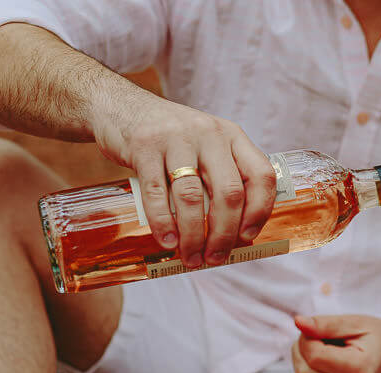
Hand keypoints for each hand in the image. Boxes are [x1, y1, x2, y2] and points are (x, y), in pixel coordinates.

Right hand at [90, 91, 275, 267]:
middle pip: (229, 193)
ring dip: (193, 235)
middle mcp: (209, 134)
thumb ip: (221, 178)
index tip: (248, 237)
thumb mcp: (206, 146)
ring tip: (191, 257)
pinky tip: (167, 241)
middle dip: (224, 234)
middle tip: (214, 258)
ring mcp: (176, 138)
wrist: (119, 106)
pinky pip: (156, 192)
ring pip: (193, 197)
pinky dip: (163, 222)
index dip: (260, 211)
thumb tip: (234, 234)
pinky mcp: (144, 146)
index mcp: (232, 136)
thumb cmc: (171, 139)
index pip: (261, 175)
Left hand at [291, 315, 380, 372]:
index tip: (317, 327)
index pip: (315, 357)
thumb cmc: (377, 333)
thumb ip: (325, 324)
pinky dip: (308, 369)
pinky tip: (321, 357)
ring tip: (319, 344)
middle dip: (300, 350)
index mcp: (361, 368)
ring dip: (302, 359)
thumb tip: (298, 322)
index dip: (307, 338)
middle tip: (314, 334)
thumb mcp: (354, 322)